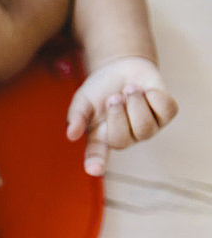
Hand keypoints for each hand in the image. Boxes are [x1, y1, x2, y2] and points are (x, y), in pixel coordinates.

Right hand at [66, 57, 177, 175]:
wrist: (122, 68)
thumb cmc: (100, 89)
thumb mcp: (83, 101)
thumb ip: (76, 117)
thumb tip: (71, 135)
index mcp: (100, 138)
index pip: (97, 156)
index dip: (96, 163)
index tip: (94, 170)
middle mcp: (124, 138)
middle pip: (122, 140)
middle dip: (117, 113)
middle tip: (114, 97)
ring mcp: (146, 130)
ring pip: (146, 127)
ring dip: (135, 102)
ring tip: (129, 89)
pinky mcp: (165, 116)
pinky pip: (165, 109)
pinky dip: (154, 95)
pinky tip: (146, 91)